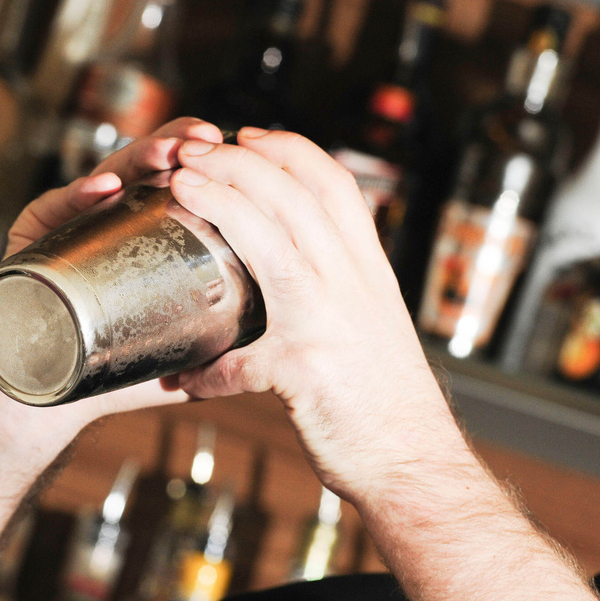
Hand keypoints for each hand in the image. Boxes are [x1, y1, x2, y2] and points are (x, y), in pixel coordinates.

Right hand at [0, 118, 225, 437]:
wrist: (42, 398)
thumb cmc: (108, 370)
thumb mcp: (178, 350)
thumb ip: (223, 346)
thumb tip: (280, 346)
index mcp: (142, 236)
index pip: (181, 188)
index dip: (212, 168)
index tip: (243, 155)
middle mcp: (106, 222)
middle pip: (146, 171)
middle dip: (179, 147)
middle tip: (206, 138)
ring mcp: (68, 227)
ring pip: (104, 179)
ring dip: (137, 159)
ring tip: (167, 154)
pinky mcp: (29, 241)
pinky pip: (52, 211)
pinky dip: (77, 196)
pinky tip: (103, 188)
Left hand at [167, 127, 461, 502]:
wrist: (418, 465)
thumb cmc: (390, 403)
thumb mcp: (376, 324)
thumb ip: (343, 289)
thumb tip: (300, 269)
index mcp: (369, 270)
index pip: (334, 184)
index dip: (288, 149)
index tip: (250, 134)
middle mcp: (353, 285)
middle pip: (295, 197)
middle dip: (239, 161)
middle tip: (194, 150)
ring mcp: (330, 323)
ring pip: (271, 243)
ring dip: (221, 205)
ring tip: (180, 185)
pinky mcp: (306, 371)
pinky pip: (242, 361)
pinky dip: (211, 369)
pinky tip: (186, 378)